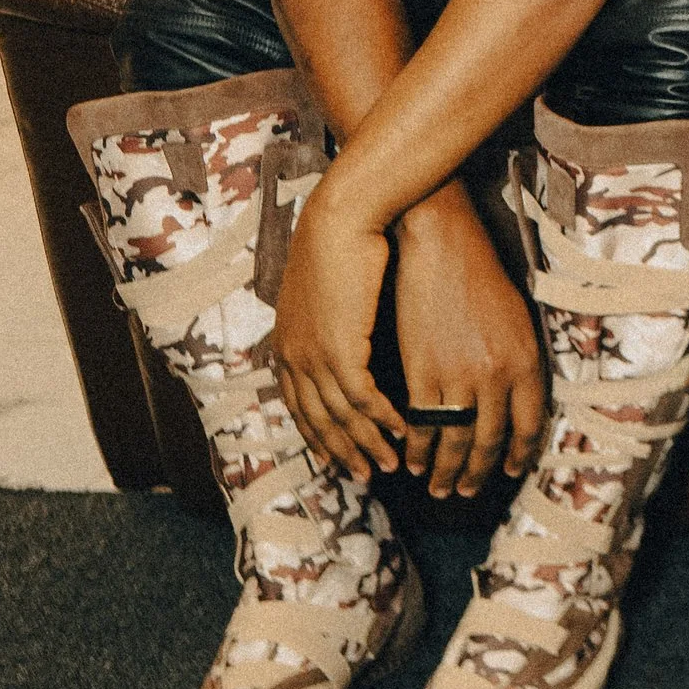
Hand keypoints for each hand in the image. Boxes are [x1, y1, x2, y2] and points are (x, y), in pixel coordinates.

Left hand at [270, 174, 405, 479]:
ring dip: (367, 443)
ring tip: (390, 463)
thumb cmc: (339, 237)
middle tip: (365, 474)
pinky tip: (402, 429)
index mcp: (286, 341)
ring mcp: (313, 355)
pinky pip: (363, 399)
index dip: (319, 433)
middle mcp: (293, 356)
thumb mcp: (325, 285)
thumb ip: (327, 316)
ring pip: (340, 416)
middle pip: (316, 419)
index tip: (338, 454)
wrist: (343, 213)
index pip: (297, 403)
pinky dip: (383, 419)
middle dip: (342, 450)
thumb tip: (341, 326)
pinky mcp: (340, 350)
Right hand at [392, 194, 546, 500]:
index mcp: (527, 363)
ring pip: (454, 440)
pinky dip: (417, 447)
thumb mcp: (517, 320)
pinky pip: (421, 423)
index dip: (517, 453)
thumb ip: (520, 363)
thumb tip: (518, 401)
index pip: (529, 425)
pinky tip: (412, 459)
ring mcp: (459, 377)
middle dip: (476, 473)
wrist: (441, 247)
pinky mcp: (422, 372)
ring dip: (445, 470)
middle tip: (465, 493)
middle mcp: (497, 377)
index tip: (508, 470)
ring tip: (438, 487)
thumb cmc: (480, 277)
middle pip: (489, 441)